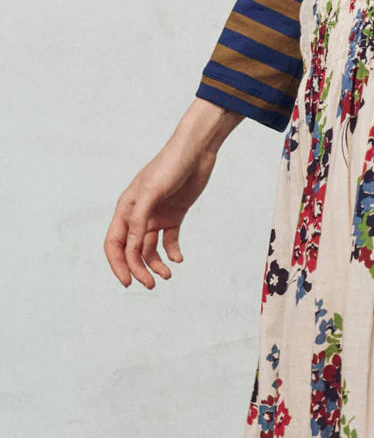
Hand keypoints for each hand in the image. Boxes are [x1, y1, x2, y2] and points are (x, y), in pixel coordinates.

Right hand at [104, 99, 243, 289]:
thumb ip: (139, 220)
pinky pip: (169, 240)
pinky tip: (179, 258)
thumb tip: (131, 247)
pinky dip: (173, 252)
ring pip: (150, 248)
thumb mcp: (151, 193)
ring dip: (157, 264)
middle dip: (139, 269)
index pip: (115, 243)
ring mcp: (156, 215)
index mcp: (126, 208)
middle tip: (153, 285)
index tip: (128, 282)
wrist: (195, 152)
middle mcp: (138, 214)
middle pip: (132, 250)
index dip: (118, 264)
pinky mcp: (174, 215)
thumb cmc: (170, 166)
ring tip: (169, 275)